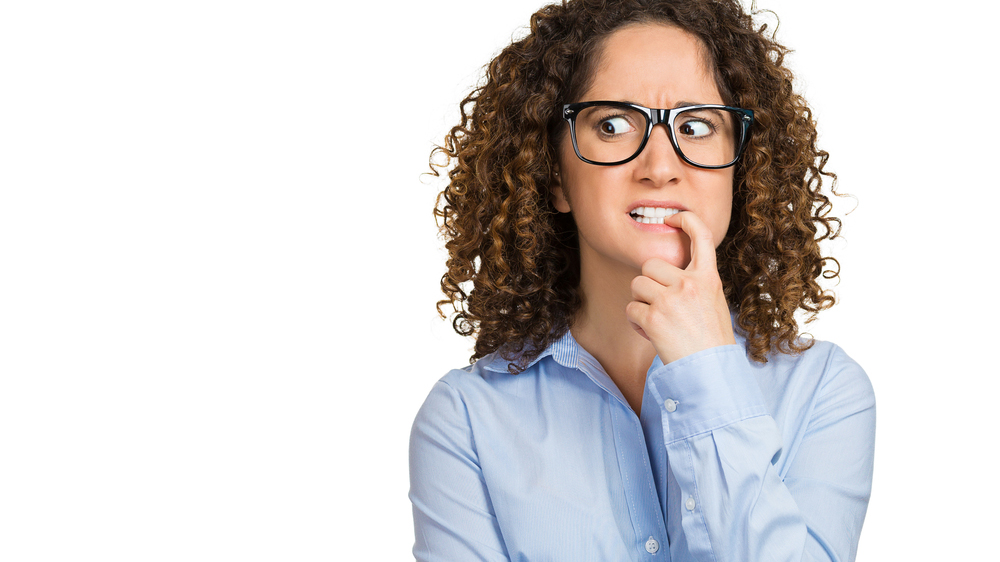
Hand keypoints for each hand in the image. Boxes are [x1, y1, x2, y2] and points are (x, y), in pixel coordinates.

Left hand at [625, 211, 735, 363]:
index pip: (701, 236)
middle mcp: (689, 284)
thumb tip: (672, 271)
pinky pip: (630, 308)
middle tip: (660, 304)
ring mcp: (669, 300)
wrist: (710, 371)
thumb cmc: (711, 340)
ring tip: (657, 320)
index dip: (686, 219)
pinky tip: (652, 334)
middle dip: (649, 282)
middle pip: (650, 264)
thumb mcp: (714, 303)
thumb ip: (696, 283)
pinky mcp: (652, 318)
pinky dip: (636, 322)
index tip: (674, 216)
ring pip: (637, 284)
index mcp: (708, 278)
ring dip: (640, 301)